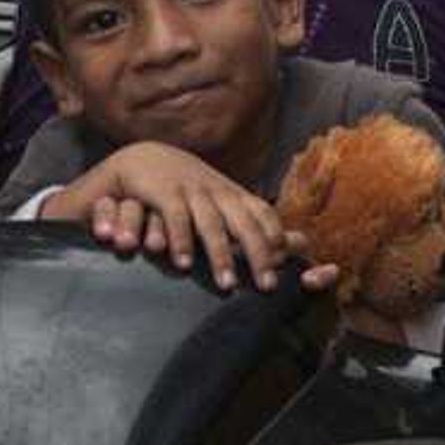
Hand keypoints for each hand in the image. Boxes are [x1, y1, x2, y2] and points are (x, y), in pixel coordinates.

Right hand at [66, 143, 301, 292]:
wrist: (143, 157)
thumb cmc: (189, 189)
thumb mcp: (222, 201)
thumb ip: (253, 223)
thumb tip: (301, 244)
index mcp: (233, 195)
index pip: (263, 214)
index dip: (276, 238)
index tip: (285, 265)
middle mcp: (217, 191)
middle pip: (244, 224)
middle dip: (257, 254)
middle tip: (267, 287)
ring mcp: (191, 190)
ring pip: (211, 224)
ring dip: (220, 255)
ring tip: (227, 285)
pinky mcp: (163, 191)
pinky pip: (175, 218)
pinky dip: (180, 241)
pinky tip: (183, 265)